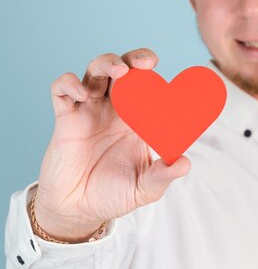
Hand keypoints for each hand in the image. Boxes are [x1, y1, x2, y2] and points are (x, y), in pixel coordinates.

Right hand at [33, 49, 190, 239]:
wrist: (78, 210)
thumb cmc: (112, 195)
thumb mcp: (144, 188)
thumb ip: (162, 176)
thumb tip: (185, 163)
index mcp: (136, 119)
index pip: (147, 85)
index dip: (155, 75)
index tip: (167, 76)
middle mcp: (113, 109)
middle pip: (122, 69)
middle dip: (134, 58)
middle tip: (146, 63)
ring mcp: (88, 110)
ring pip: (94, 71)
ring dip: (106, 63)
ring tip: (120, 71)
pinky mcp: (65, 118)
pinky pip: (61, 90)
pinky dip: (69, 84)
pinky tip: (82, 94)